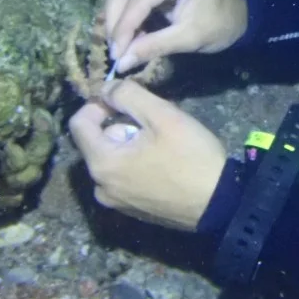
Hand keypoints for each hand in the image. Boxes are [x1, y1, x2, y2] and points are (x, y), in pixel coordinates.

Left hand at [68, 79, 226, 230]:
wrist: (220, 204)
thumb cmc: (191, 157)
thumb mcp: (163, 116)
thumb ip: (128, 95)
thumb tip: (105, 88)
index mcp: (102, 164)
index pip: (78, 123)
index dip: (99, 103)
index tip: (127, 100)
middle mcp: (101, 187)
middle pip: (97, 141)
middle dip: (122, 124)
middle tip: (156, 122)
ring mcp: (116, 202)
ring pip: (112, 159)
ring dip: (131, 143)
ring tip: (164, 142)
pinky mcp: (132, 210)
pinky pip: (123, 177)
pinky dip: (137, 163)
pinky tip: (165, 163)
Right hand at [104, 0, 247, 73]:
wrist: (238, 13)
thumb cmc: (220, 24)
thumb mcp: (189, 38)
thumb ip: (154, 47)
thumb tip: (120, 62)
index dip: (124, 27)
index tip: (115, 54)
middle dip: (115, 20)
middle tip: (114, 50)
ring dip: (116, 16)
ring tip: (120, 44)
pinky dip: (125, 11)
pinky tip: (127, 32)